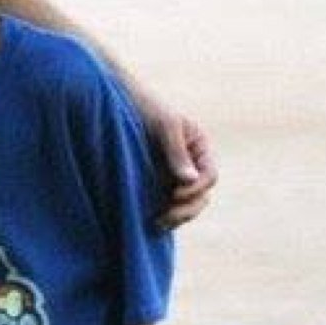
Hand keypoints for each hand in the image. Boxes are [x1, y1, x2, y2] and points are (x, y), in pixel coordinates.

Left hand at [146, 104, 217, 229]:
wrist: (116, 101)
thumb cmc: (144, 107)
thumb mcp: (164, 125)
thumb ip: (176, 152)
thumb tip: (190, 180)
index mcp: (199, 147)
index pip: (209, 176)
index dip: (196, 189)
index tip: (174, 193)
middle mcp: (191, 163)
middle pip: (200, 196)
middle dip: (186, 209)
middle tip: (164, 218)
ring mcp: (174, 174)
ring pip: (185, 204)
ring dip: (175, 215)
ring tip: (156, 223)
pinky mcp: (156, 181)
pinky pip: (166, 202)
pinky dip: (162, 211)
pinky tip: (149, 219)